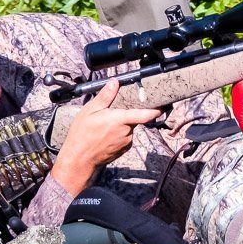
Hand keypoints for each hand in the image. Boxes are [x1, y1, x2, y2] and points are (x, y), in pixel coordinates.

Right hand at [51, 81, 160, 195]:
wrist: (78, 161)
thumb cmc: (82, 136)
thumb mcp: (90, 111)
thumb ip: (105, 96)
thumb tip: (115, 82)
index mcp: (120, 120)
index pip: (144, 114)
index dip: (157, 109)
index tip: (164, 104)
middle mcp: (126, 132)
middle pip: (135, 118)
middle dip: (128, 113)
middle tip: (114, 112)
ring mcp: (125, 142)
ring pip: (129, 128)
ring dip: (122, 124)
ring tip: (105, 125)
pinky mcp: (122, 150)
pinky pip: (125, 137)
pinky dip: (119, 134)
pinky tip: (106, 135)